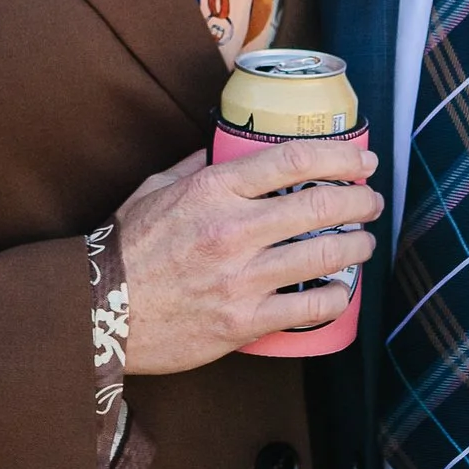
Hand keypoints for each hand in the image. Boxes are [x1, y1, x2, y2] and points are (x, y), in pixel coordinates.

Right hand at [115, 133, 382, 375]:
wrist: (98, 313)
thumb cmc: (124, 249)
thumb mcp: (154, 190)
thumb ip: (196, 167)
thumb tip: (225, 147)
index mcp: (213, 190)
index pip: (294, 160)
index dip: (341, 158)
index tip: (362, 162)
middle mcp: (233, 230)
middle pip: (322, 206)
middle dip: (360, 201)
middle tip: (371, 203)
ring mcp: (242, 278)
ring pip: (326, 256)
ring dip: (357, 247)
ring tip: (363, 244)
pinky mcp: (244, 321)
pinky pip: (310, 307)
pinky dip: (336, 297)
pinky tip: (340, 290)